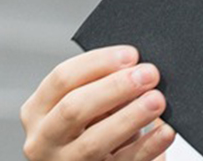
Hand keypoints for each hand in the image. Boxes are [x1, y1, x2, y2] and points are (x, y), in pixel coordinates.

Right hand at [20, 45, 173, 160]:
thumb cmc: (92, 127)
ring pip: (93, 142)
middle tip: (149, 74)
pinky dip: (147, 146)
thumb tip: (137, 67)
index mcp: (37, 110)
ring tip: (157, 100)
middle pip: (74, 108)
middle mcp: (43, 140)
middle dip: (115, 87)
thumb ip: (101, 86)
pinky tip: (165, 132)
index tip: (131, 54)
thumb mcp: (86, 105)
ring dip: (129, 117)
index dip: (98, 63)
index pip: (62, 79)